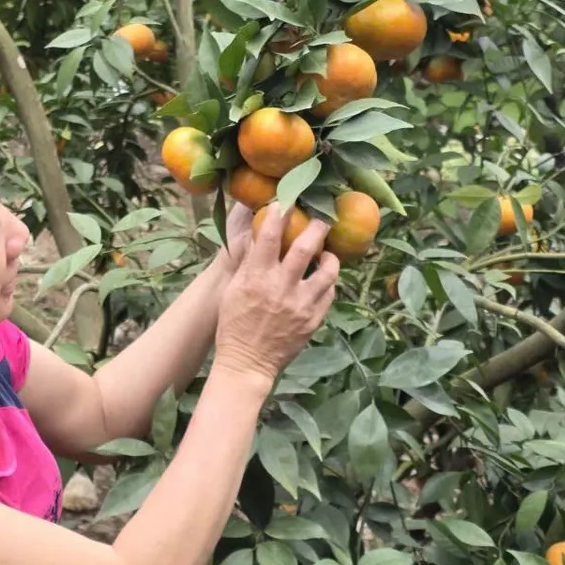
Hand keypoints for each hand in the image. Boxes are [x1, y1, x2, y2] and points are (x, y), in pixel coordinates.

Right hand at [213, 203, 338, 380]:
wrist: (247, 363)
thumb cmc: (234, 325)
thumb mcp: (234, 290)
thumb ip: (250, 264)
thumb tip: (262, 238)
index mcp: (257, 278)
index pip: (271, 235)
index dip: (280, 213)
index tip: (286, 201)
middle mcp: (281, 287)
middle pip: (307, 246)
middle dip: (317, 227)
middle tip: (321, 219)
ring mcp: (301, 304)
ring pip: (328, 270)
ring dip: (330, 256)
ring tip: (327, 253)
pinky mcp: (313, 320)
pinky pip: (330, 293)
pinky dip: (328, 282)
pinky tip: (323, 279)